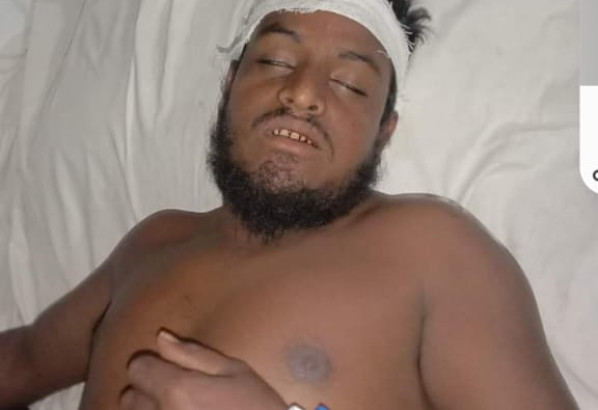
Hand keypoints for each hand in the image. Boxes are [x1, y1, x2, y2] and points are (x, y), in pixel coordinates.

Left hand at [120, 329, 287, 409]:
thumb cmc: (256, 407)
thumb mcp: (235, 372)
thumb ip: (195, 354)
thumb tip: (160, 337)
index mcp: (176, 390)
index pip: (137, 368)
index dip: (153, 365)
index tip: (170, 370)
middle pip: (129, 397)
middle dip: (148, 391)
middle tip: (177, 395)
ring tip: (179, 409)